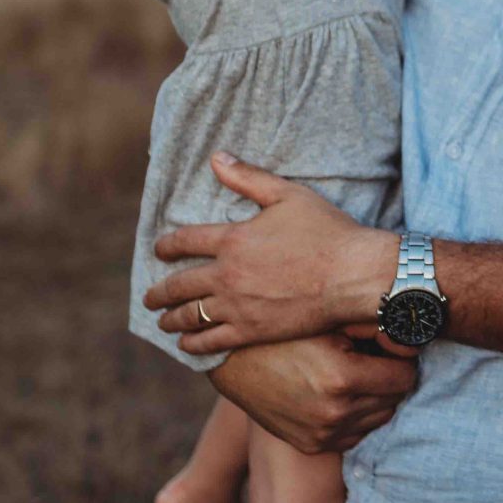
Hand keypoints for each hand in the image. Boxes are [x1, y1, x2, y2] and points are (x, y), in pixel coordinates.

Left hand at [146, 152, 394, 353]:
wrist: (353, 275)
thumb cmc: (327, 232)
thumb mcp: (289, 195)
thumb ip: (249, 178)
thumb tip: (217, 158)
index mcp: (232, 239)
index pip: (184, 241)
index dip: (166, 246)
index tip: (158, 250)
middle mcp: (227, 274)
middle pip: (178, 285)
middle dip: (159, 292)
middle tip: (149, 297)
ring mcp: (237, 305)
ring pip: (190, 315)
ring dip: (171, 319)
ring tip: (163, 321)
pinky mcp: (252, 330)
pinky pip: (211, 340)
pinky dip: (194, 343)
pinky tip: (187, 344)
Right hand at [208, 333, 416, 454]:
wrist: (232, 359)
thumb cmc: (286, 330)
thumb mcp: (332, 320)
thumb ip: (378, 327)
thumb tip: (415, 341)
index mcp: (341, 379)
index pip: (406, 377)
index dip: (399, 359)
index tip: (386, 348)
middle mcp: (334, 414)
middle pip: (394, 399)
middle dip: (387, 378)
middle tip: (366, 358)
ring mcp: (321, 434)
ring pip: (378, 418)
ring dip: (373, 398)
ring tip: (349, 373)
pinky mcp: (311, 445)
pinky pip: (354, 434)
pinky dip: (353, 416)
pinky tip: (334, 393)